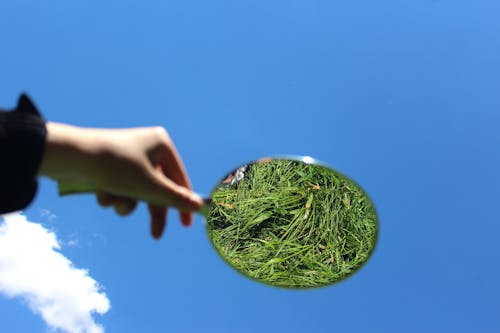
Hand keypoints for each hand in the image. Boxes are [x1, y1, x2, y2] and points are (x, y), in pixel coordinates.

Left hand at [39, 122, 202, 238]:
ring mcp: (128, 157)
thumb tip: (200, 206)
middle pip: (158, 187)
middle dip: (150, 210)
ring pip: (137, 191)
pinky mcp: (111, 165)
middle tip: (156, 234)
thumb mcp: (150, 187)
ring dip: (126, 202)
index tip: (185, 224)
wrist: (69, 156)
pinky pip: (120, 187)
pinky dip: (112, 195)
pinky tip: (99, 192)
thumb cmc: (116, 166)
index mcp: (162, 145)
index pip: (180, 178)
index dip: (183, 202)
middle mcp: (147, 148)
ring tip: (114, 202)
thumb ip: (175, 198)